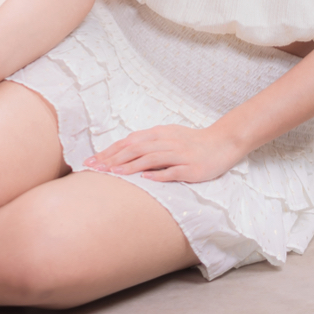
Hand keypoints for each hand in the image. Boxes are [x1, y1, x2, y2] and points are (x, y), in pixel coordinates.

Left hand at [84, 124, 245, 183]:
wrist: (222, 143)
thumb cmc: (191, 142)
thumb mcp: (167, 136)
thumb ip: (147, 143)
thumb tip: (123, 151)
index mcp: (158, 134)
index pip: (128, 142)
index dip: (109, 151)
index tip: (91, 161)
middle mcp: (166, 142)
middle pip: (135, 149)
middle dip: (113, 159)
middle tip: (95, 168)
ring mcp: (179, 155)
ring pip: (151, 158)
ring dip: (131, 166)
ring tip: (114, 173)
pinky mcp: (191, 168)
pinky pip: (173, 171)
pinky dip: (159, 174)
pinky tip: (146, 179)